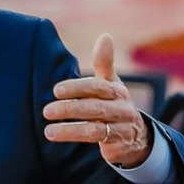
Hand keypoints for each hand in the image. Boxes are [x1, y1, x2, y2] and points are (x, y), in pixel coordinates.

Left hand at [42, 33, 151, 167]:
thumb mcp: (111, 83)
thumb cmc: (115, 103)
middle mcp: (122, 109)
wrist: (137, 136)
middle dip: (69, 109)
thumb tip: (105, 36)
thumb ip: (104, 62)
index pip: (96, 87)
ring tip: (48, 131)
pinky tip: (63, 141)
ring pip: (94, 130)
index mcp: (117, 91)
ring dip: (69, 131)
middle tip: (46, 111)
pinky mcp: (119, 147)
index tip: (55, 90)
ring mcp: (122, 129)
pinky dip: (81, 142)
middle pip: (94, 108)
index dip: (76, 88)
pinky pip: (100, 145)